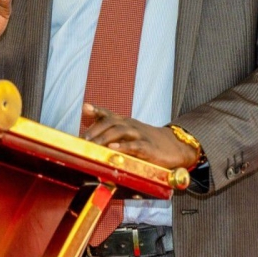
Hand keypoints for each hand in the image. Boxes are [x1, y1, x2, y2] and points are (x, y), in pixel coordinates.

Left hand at [82, 103, 198, 169]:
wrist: (174, 146)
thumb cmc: (145, 139)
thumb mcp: (128, 132)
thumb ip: (110, 128)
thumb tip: (90, 124)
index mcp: (124, 122)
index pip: (108, 114)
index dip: (97, 110)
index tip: (85, 108)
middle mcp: (130, 125)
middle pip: (111, 122)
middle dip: (96, 130)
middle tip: (83, 140)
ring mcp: (140, 135)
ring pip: (121, 131)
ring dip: (105, 138)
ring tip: (93, 144)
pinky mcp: (148, 148)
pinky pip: (135, 146)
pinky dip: (123, 146)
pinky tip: (113, 148)